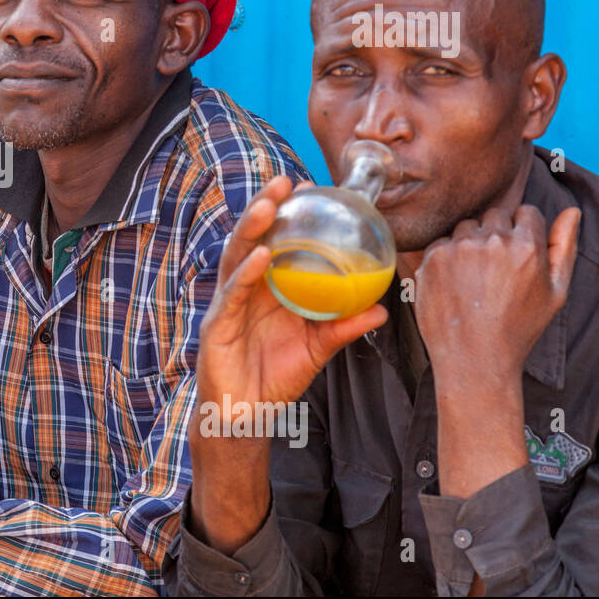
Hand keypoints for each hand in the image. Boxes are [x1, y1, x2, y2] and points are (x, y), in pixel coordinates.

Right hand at [189, 176, 387, 552]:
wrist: (246, 417)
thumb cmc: (276, 379)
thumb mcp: (318, 349)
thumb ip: (343, 327)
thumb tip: (381, 309)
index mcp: (267, 290)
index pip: (275, 242)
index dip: (287, 214)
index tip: (308, 187)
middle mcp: (245, 290)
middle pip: (252, 239)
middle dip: (265, 208)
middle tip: (284, 182)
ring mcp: (228, 304)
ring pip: (237, 257)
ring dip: (251, 229)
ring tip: (270, 206)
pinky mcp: (217, 324)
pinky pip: (232, 294)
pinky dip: (246, 274)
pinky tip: (260, 258)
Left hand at [415, 205, 579, 499]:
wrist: (474, 358)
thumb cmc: (519, 328)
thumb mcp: (555, 291)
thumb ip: (563, 246)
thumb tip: (571, 211)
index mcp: (526, 245)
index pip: (526, 212)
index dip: (522, 232)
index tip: (515, 254)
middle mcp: (491, 240)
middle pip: (494, 216)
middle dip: (496, 235)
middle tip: (494, 270)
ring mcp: (458, 248)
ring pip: (465, 227)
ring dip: (469, 243)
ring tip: (474, 279)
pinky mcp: (432, 257)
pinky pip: (441, 242)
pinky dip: (446, 257)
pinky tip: (454, 284)